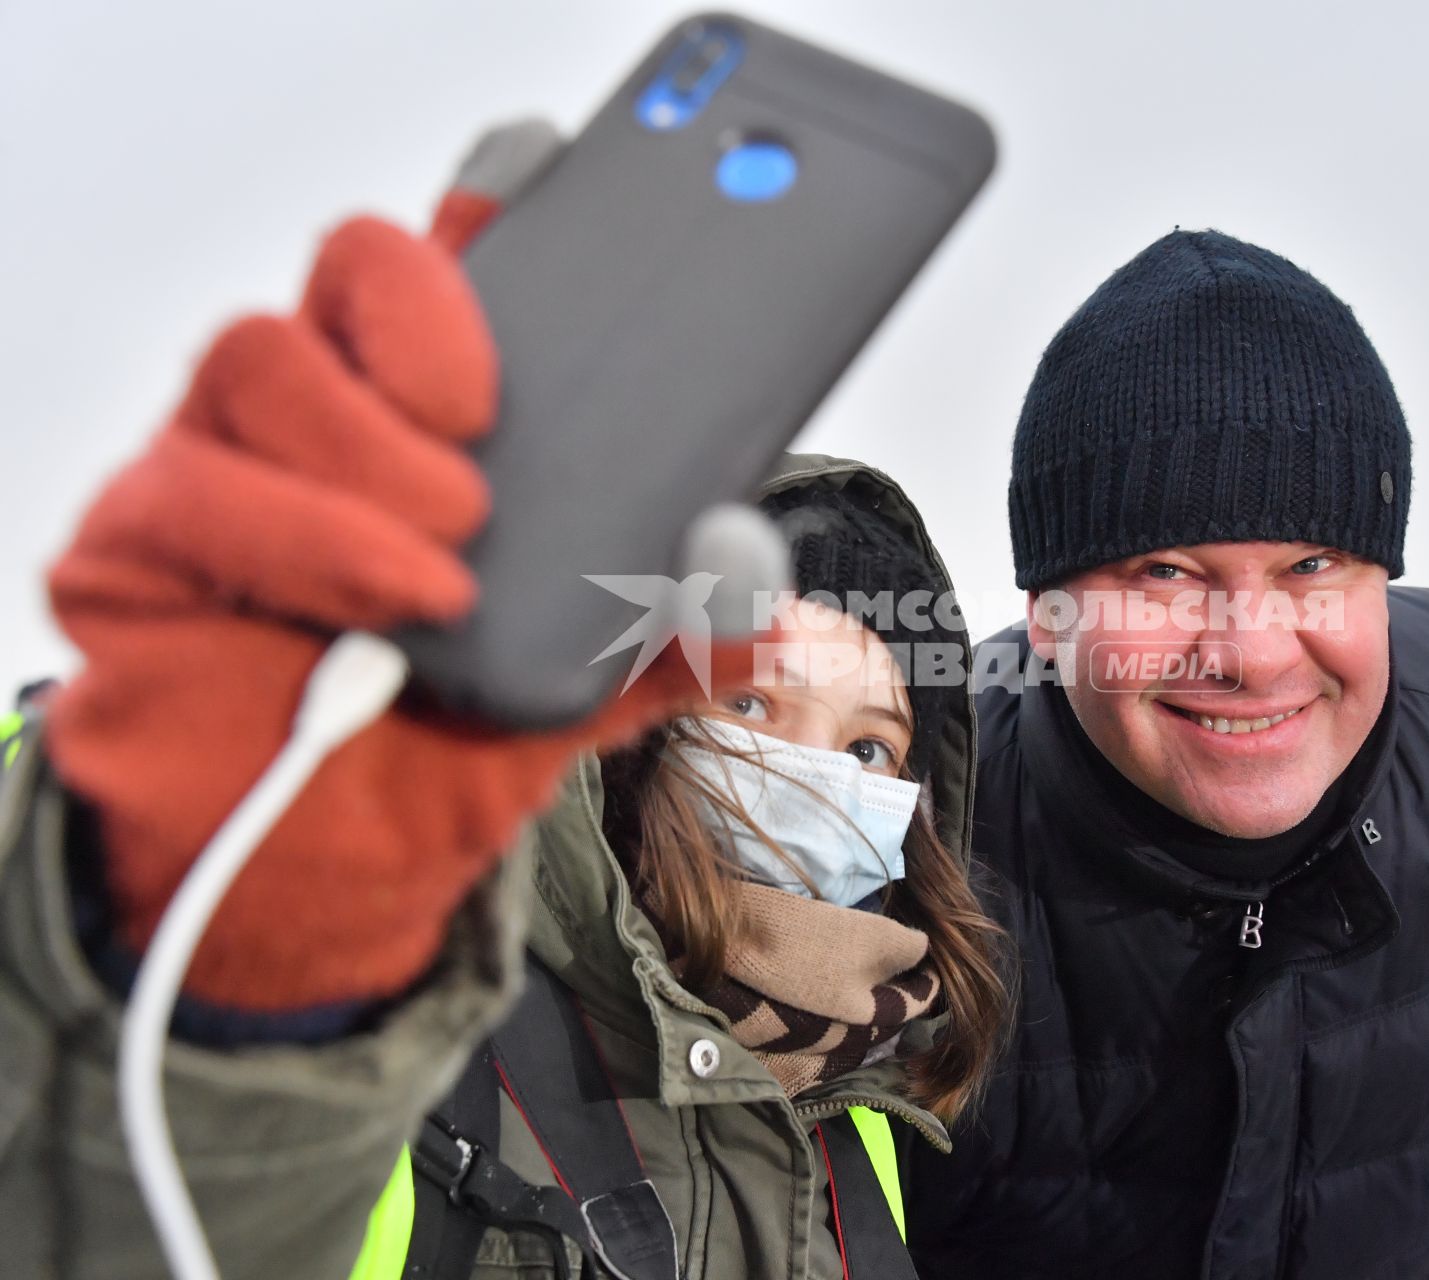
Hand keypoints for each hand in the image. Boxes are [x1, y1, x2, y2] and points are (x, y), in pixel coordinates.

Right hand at [45, 123, 772, 1009]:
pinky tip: (392, 596)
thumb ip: (662, 641)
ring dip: (373, 458)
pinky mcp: (140, 544)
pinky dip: (307, 538)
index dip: (491, 213)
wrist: (319, 876)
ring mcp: (221, 465)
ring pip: (261, 359)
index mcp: (432, 423)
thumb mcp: (578, 695)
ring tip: (451, 563)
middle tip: (490, 437)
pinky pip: (193, 491)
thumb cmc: (437, 750)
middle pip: (353, 269)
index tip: (542, 191)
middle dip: (433, 329)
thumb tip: (762, 600)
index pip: (450, 275)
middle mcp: (325, 417)